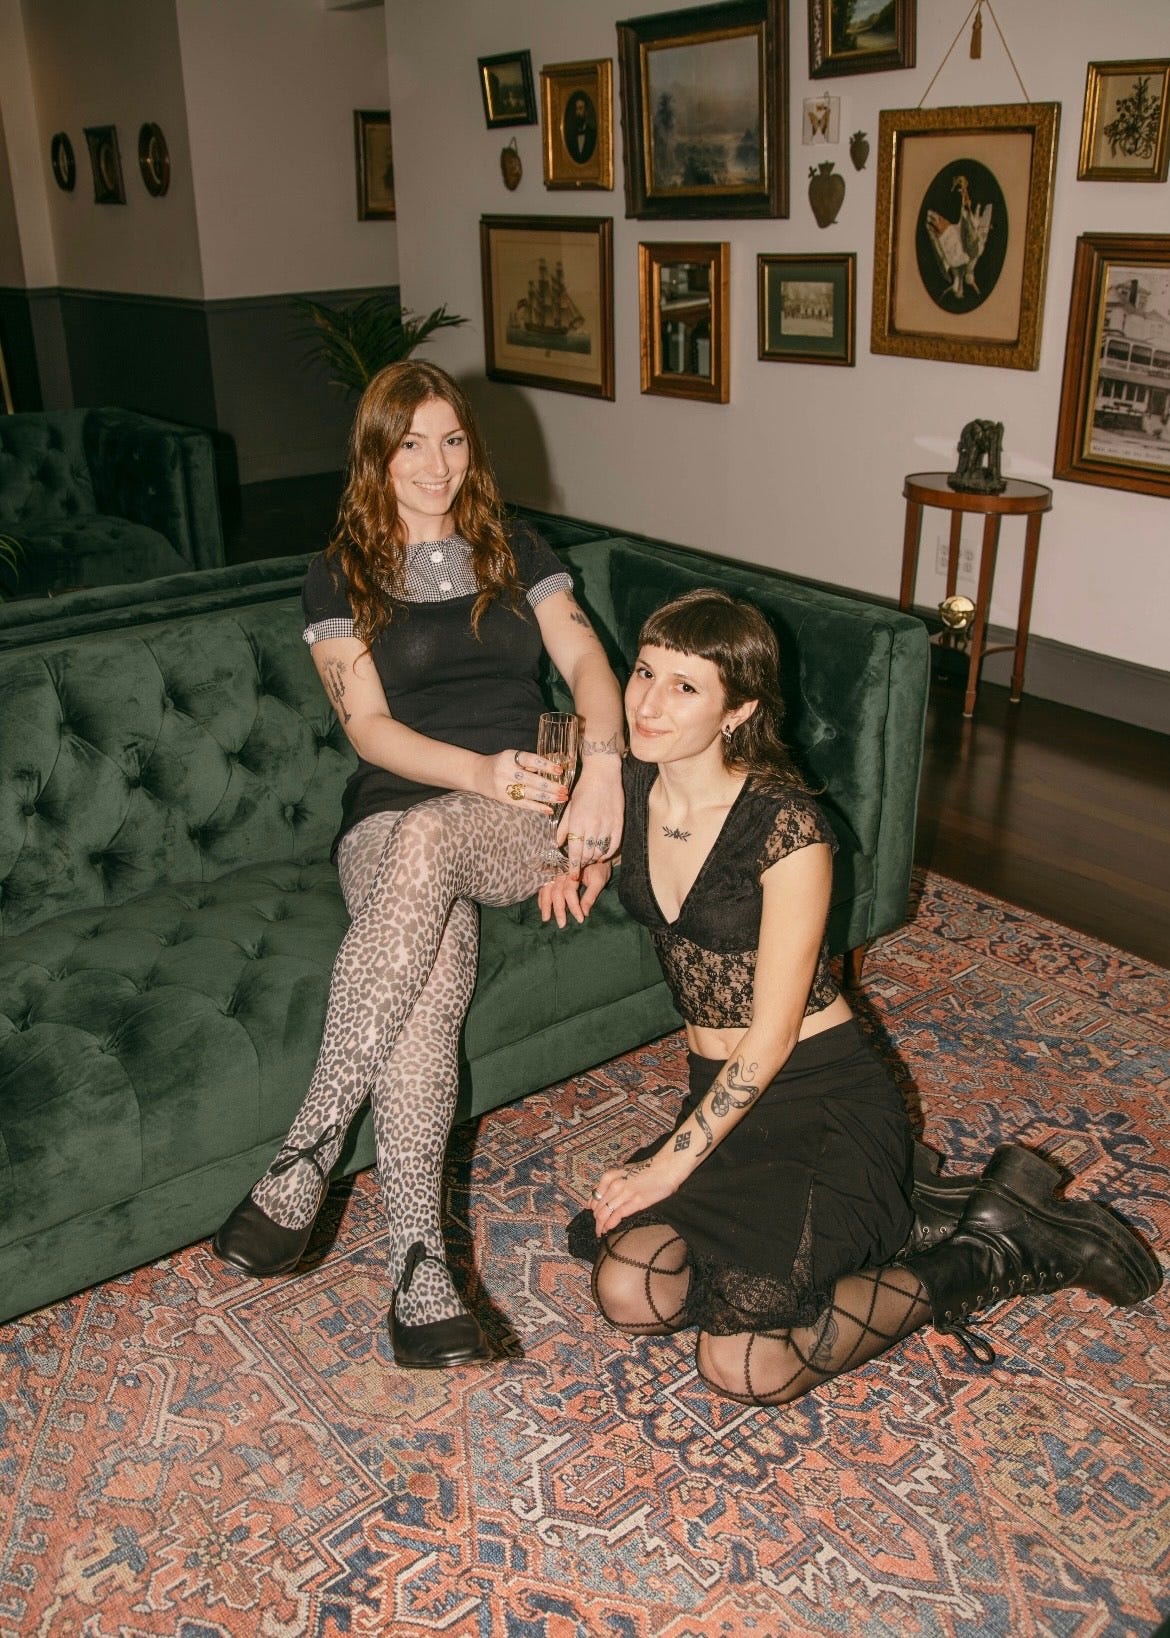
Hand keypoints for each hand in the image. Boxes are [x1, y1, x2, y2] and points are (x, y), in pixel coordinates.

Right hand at [481, 749, 566, 814]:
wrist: (478, 774)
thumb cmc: (501, 764)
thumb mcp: (513, 756)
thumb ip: (532, 761)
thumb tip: (557, 762)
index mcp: (509, 757)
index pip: (530, 760)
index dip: (546, 765)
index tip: (560, 771)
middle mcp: (505, 771)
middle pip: (531, 780)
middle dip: (550, 786)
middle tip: (565, 790)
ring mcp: (503, 786)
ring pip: (529, 793)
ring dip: (548, 797)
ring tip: (562, 798)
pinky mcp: (503, 799)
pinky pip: (523, 804)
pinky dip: (537, 807)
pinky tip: (549, 809)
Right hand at [538, 860, 611, 927]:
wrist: (596, 853)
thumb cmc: (599, 867)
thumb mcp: (599, 880)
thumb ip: (591, 896)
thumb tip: (585, 913)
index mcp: (572, 872)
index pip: (569, 892)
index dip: (574, 907)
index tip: (580, 919)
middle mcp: (561, 872)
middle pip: (556, 892)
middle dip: (558, 910)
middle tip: (562, 924)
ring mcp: (555, 873)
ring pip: (546, 889)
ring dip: (545, 905)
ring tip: (546, 918)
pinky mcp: (553, 874)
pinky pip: (544, 886)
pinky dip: (541, 897)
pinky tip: (541, 907)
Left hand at [559, 756, 622, 876]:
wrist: (603, 774)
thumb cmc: (583, 790)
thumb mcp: (569, 807)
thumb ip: (563, 827)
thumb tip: (558, 844)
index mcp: (577, 822)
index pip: (574, 852)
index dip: (573, 866)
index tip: (572, 875)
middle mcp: (592, 825)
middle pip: (587, 854)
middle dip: (582, 863)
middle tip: (580, 865)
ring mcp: (607, 825)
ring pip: (600, 851)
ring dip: (594, 858)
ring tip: (589, 858)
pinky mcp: (618, 823)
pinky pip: (614, 845)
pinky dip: (608, 853)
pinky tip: (602, 854)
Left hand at [590, 1157, 678, 1232]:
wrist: (664, 1169)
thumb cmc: (644, 1171)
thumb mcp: (622, 1173)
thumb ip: (608, 1184)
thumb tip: (593, 1201)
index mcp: (609, 1176)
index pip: (594, 1197)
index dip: (592, 1209)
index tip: (593, 1216)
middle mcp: (614, 1184)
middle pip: (598, 1207)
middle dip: (596, 1220)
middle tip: (598, 1228)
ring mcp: (624, 1193)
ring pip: (604, 1213)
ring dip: (600, 1225)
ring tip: (601, 1232)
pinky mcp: (635, 1202)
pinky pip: (617, 1215)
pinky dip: (610, 1224)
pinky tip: (608, 1229)